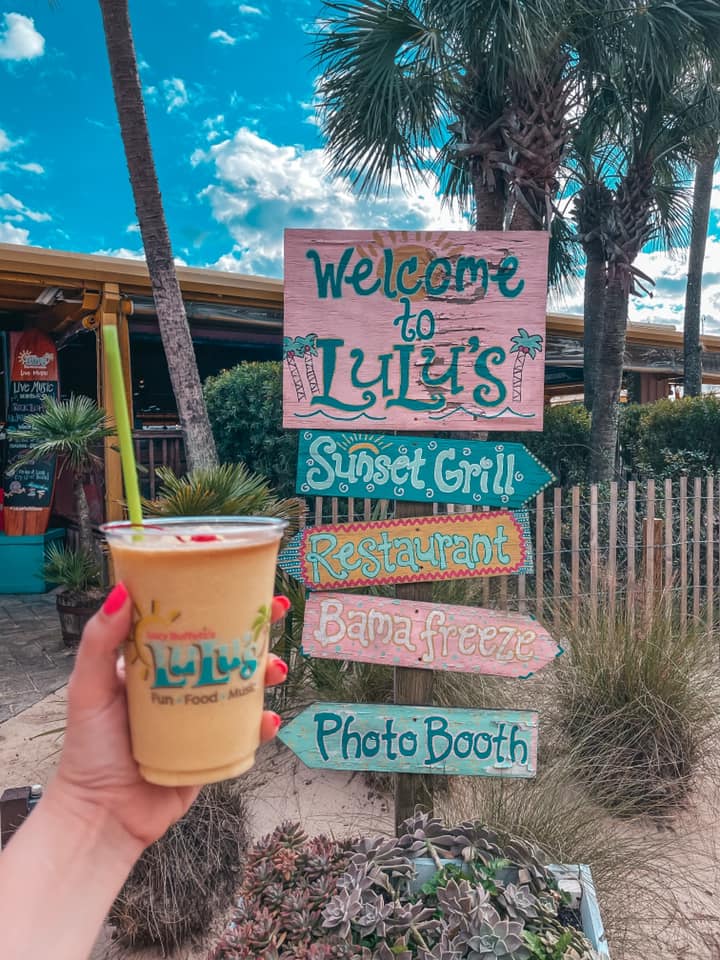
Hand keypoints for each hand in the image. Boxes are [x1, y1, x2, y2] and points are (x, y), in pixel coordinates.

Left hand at [50, 582, 289, 853]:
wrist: (103, 816)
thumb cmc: (88, 750)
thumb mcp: (88, 689)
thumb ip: (99, 643)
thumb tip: (120, 591)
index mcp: (154, 663)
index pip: (190, 621)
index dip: (217, 599)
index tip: (242, 580)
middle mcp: (182, 685)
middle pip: (226, 648)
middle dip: (255, 630)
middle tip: (274, 615)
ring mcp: (200, 716)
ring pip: (243, 685)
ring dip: (266, 672)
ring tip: (275, 670)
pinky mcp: (214, 748)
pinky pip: (246, 731)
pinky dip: (263, 724)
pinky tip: (269, 719)